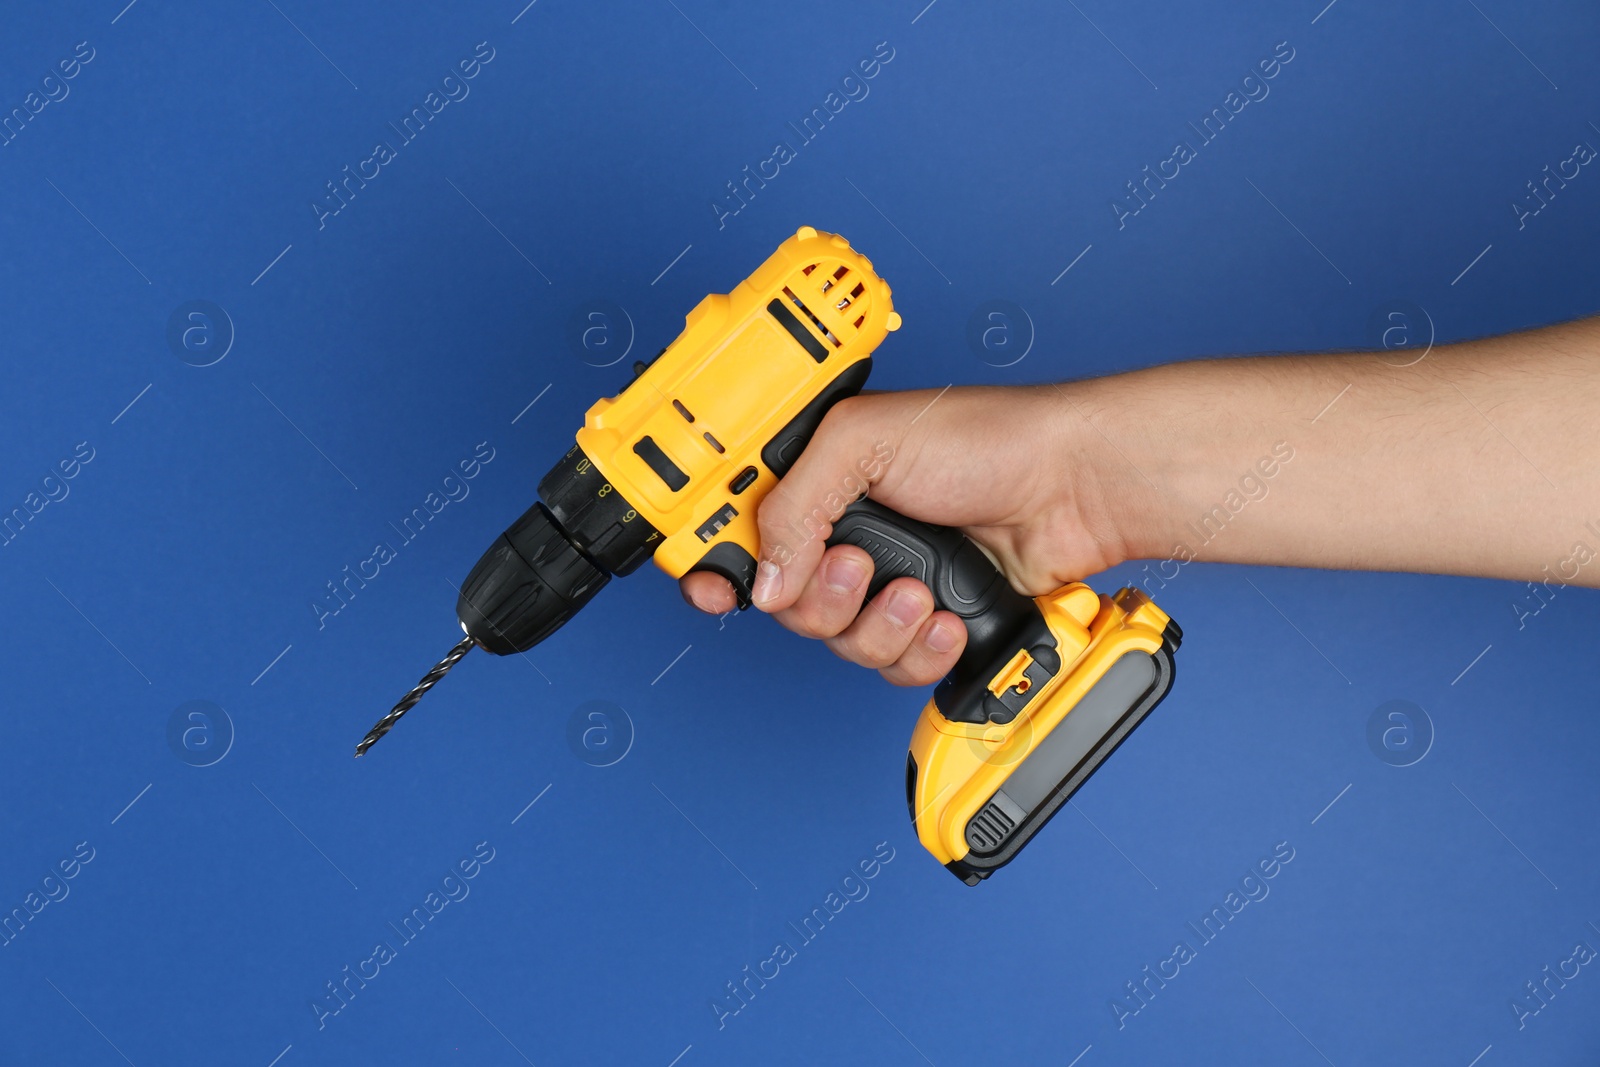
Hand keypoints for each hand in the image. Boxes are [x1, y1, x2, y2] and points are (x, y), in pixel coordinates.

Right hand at [678, 385, 1132, 685]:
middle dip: (822, 597)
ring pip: (840, 643)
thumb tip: (763, 577)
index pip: (742, 531)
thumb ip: (795, 504)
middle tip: (861, 566)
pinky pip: (893, 666)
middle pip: (786, 603)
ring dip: (879, 625)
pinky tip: (946, 615)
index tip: (715, 588)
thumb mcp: (865, 442)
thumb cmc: (987, 438)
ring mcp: (888, 581)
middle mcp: (847, 534)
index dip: (718, 565)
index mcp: (818, 480)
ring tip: (920, 590)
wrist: (1074, 487)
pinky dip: (920, 649)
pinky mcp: (929, 622)